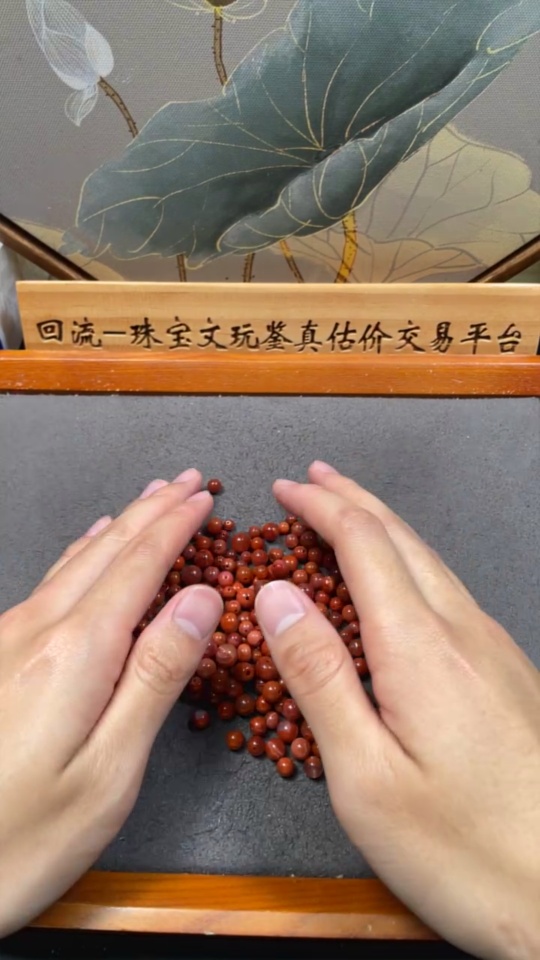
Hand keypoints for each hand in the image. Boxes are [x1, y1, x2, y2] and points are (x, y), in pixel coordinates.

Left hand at [0, 470, 221, 936]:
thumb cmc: (30, 835)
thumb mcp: (112, 767)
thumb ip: (157, 674)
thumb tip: (201, 598)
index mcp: (76, 653)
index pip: (138, 567)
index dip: (175, 527)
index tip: (205, 498)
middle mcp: (37, 632)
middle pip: (106, 552)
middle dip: (152, 511)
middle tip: (188, 481)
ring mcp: (9, 641)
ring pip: (76, 562)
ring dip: (121, 525)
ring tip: (150, 500)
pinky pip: (51, 582)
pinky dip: (84, 553)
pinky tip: (88, 548)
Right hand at [255, 462, 539, 959]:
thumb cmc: (459, 850)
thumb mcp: (364, 775)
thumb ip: (318, 676)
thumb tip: (276, 595)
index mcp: (421, 649)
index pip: (364, 545)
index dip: (322, 508)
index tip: (286, 489)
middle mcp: (465, 634)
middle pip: (404, 539)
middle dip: (354, 501)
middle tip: (314, 480)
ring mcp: (495, 651)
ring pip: (432, 563)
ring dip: (384, 529)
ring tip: (348, 515)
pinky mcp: (509, 675)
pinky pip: (451, 596)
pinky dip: (410, 567)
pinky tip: (399, 587)